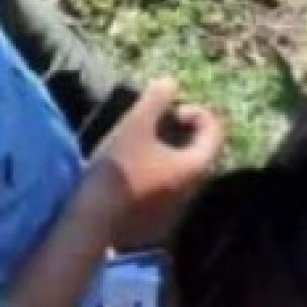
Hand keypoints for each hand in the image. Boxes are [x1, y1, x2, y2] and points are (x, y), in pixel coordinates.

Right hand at [80, 79, 225, 249]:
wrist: (90, 225)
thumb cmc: (117, 172)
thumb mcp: (135, 127)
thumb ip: (155, 101)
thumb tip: (170, 82)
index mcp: (196, 166)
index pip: (215, 131)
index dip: (197, 112)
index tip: (170, 110)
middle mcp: (194, 188)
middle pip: (199, 150)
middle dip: (181, 130)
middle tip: (154, 121)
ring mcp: (176, 206)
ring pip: (180, 169)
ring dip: (166, 150)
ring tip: (138, 141)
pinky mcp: (157, 219)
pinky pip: (165, 186)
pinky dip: (155, 169)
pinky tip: (127, 167)